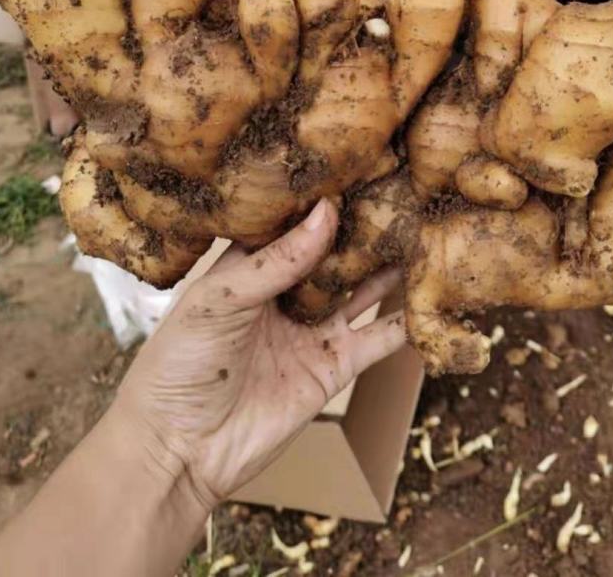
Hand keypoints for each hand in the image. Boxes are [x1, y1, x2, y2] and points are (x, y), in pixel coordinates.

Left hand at [112, 200, 404, 509]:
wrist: (180, 448)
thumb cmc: (179, 363)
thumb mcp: (219, 300)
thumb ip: (276, 260)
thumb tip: (327, 211)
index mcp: (251, 265)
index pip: (295, 222)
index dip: (323, 198)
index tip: (360, 164)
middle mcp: (287, 291)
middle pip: (335, 252)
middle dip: (366, 227)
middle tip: (406, 192)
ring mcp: (313, 328)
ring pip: (363, 289)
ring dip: (391, 267)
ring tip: (426, 232)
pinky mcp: (334, 367)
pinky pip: (378, 339)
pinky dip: (405, 322)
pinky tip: (433, 298)